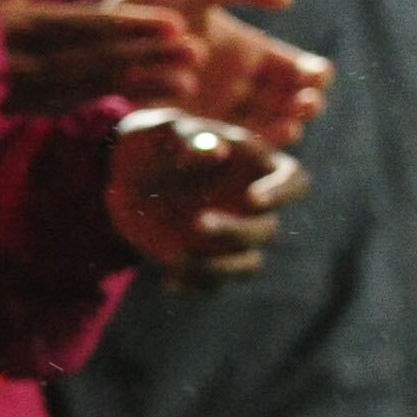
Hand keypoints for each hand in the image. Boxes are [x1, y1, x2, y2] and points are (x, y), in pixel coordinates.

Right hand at [0, 0, 200, 115]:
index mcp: (25, 24)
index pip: (92, 25)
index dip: (137, 25)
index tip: (178, 23)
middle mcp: (33, 60)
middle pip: (105, 57)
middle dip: (154, 55)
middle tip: (198, 51)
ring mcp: (32, 90)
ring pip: (99, 86)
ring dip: (146, 83)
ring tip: (188, 81)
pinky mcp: (29, 108)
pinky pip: (82, 102)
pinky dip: (116, 98)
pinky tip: (145, 95)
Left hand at [102, 105, 304, 283]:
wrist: (122, 174)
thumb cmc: (150, 142)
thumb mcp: (157, 131)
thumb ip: (185, 138)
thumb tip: (218, 151)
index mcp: (255, 165)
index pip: (294, 180)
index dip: (282, 192)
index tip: (253, 199)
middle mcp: (251, 205)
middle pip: (267, 229)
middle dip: (236, 230)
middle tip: (198, 223)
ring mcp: (232, 236)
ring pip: (248, 264)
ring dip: (219, 267)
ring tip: (176, 256)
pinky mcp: (208, 259)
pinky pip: (213, 283)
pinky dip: (194, 285)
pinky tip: (167, 282)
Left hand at [113, 0, 331, 149]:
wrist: (108, 34)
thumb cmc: (154, 4)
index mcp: (252, 52)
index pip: (299, 70)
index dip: (315, 75)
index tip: (314, 74)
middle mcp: (242, 86)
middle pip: (291, 104)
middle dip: (306, 105)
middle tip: (304, 103)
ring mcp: (219, 110)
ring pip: (266, 129)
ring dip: (283, 129)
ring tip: (288, 125)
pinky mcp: (192, 128)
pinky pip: (225, 143)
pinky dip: (241, 144)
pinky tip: (243, 140)